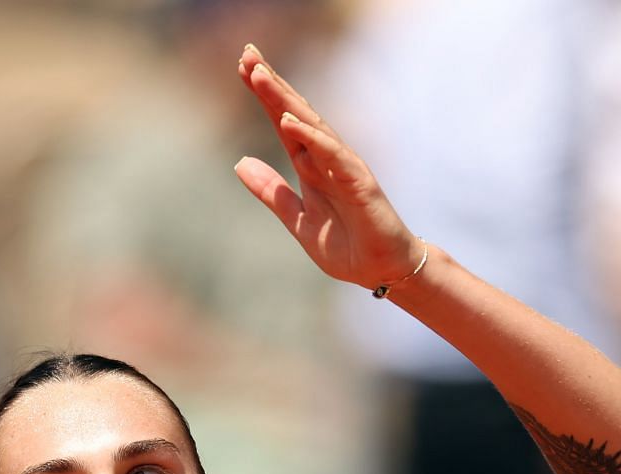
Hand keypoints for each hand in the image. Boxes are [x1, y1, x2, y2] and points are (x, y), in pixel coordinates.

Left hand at [233, 45, 425, 292]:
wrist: (381, 271)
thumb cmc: (347, 245)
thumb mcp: (298, 220)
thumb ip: (272, 192)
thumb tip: (240, 163)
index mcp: (310, 166)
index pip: (283, 122)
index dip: (264, 96)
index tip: (242, 68)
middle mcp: (325, 159)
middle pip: (294, 113)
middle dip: (272, 84)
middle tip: (246, 56)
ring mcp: (343, 166)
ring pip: (311, 125)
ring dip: (285, 99)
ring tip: (260, 75)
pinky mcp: (358, 181)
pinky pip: (331, 154)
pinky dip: (310, 136)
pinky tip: (289, 119)